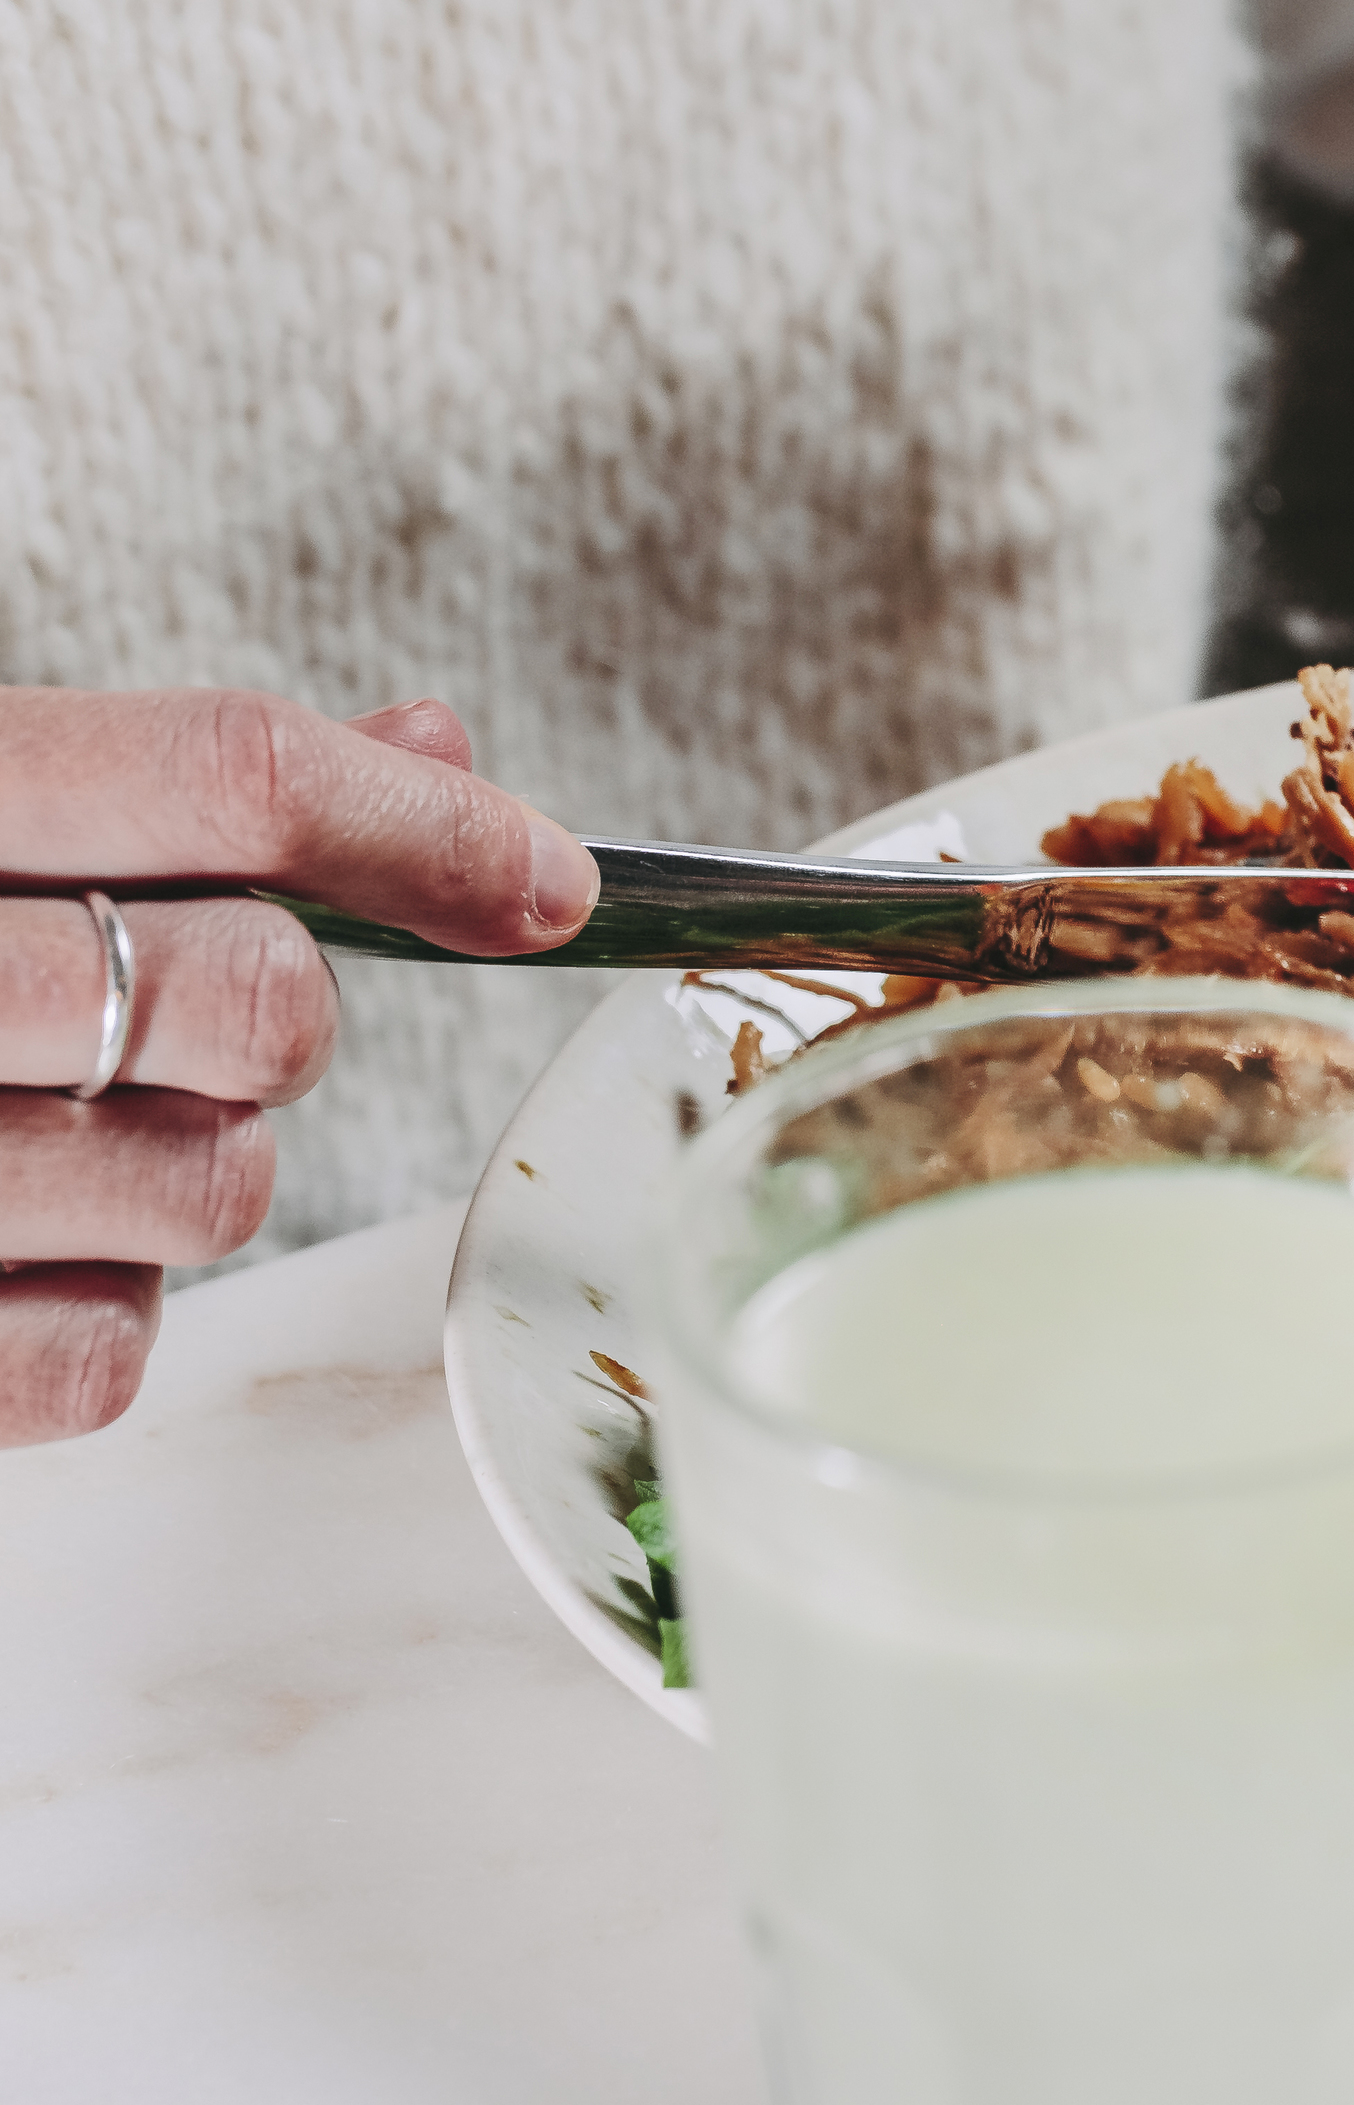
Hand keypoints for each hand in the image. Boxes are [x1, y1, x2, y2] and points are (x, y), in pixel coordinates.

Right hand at [0, 689, 594, 1444]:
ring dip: (186, 1171)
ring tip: (21, 1132)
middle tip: (156, 1015)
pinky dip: (83, 1313)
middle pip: (256, 995)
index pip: (217, 772)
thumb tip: (438, 755)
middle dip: (269, 1015)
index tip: (549, 879)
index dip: (422, 829)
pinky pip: (112, 1349)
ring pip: (219, 1185)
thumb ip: (158, 784)